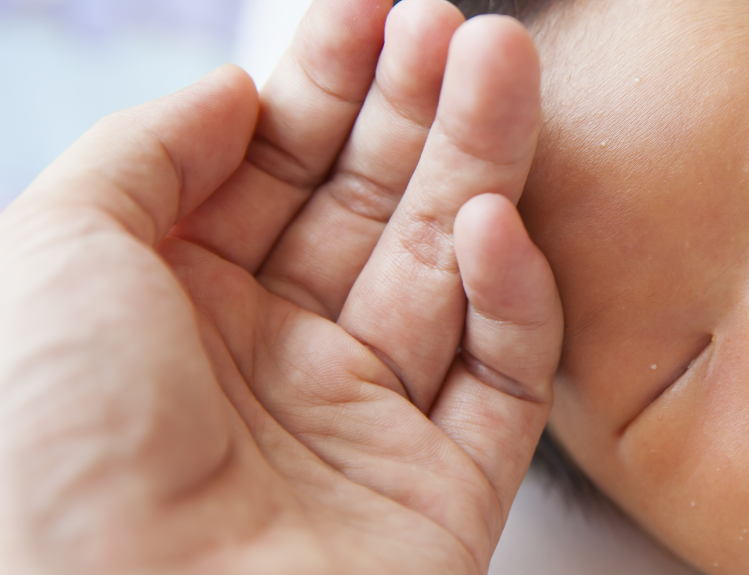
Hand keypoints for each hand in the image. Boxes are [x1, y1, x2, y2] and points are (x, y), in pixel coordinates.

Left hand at [0, 0, 560, 572]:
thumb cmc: (48, 459)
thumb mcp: (48, 256)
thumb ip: (144, 156)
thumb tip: (230, 90)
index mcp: (179, 307)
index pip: (276, 173)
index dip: (329, 85)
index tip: (378, 11)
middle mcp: (276, 360)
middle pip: (372, 210)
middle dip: (419, 111)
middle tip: (465, 28)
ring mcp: (365, 425)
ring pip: (447, 274)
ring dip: (482, 168)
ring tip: (507, 65)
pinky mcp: (444, 489)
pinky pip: (497, 381)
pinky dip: (506, 300)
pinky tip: (492, 226)